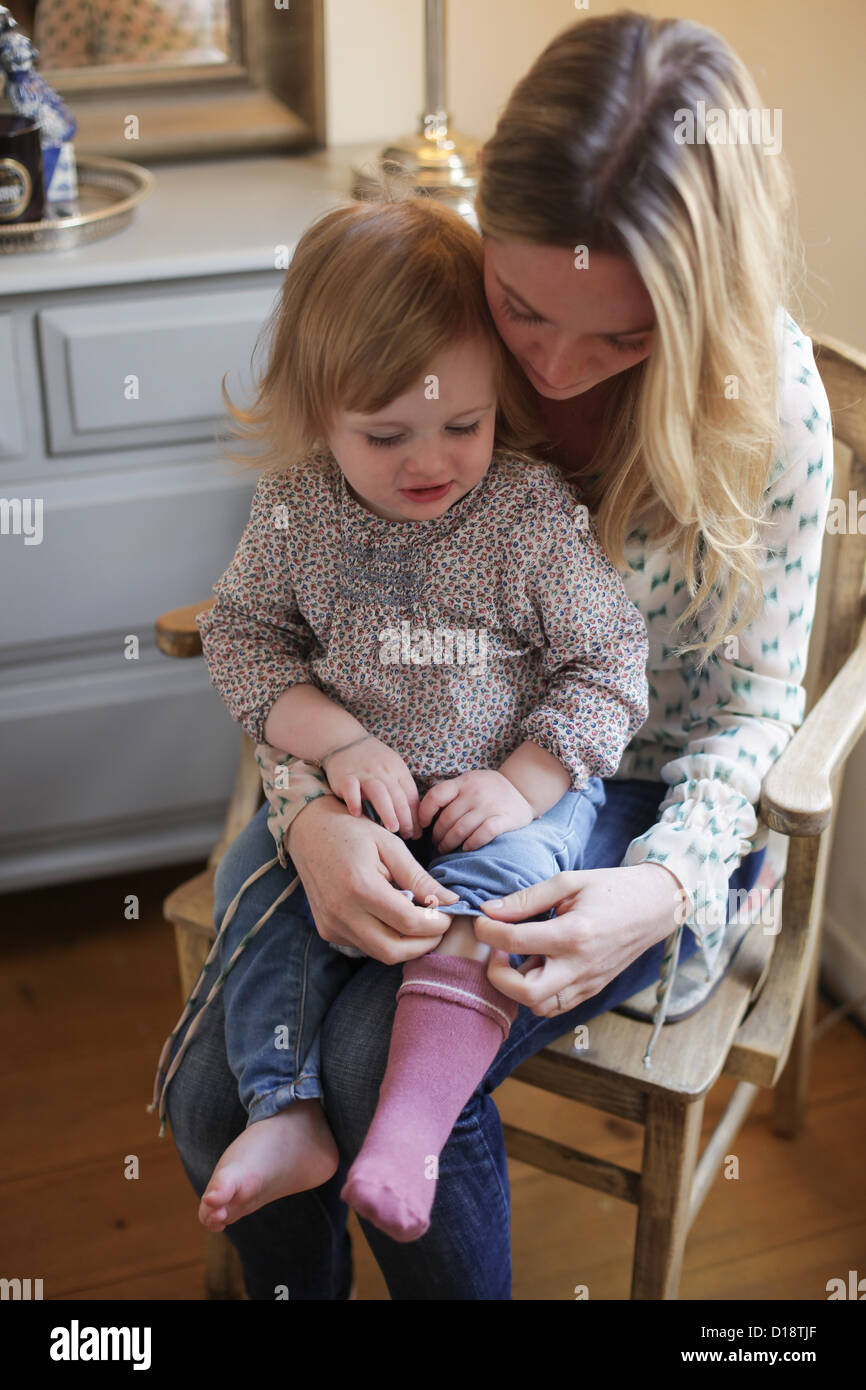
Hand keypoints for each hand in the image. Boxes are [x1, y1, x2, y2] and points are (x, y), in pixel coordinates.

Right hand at [285, 793, 459, 963]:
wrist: (308, 831)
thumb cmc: (352, 831)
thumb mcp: (390, 845)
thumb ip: (419, 877)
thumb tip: (452, 900)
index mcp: (360, 887)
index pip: (408, 922)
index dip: (437, 923)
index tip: (450, 913)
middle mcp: (342, 912)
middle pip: (394, 951)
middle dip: (424, 944)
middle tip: (440, 926)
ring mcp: (331, 925)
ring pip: (379, 953)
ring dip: (406, 944)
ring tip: (421, 922)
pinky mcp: (327, 930)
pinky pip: (365, 946)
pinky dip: (386, 939)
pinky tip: (394, 919)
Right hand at [323, 736, 421, 838]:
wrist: (344, 740)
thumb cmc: (372, 760)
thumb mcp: (392, 768)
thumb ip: (400, 790)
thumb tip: (413, 820)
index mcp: (398, 770)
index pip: (410, 796)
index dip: (415, 816)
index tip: (417, 833)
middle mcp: (383, 772)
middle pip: (398, 796)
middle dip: (405, 818)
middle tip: (407, 835)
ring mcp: (364, 774)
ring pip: (379, 793)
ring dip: (387, 811)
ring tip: (392, 828)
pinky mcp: (345, 776)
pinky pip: (351, 788)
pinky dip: (354, 800)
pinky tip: (357, 814)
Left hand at [418, 769, 535, 852]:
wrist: (523, 789)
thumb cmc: (488, 789)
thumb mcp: (469, 782)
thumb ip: (451, 793)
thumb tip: (425, 814)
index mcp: (463, 782)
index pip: (436, 796)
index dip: (424, 812)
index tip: (423, 824)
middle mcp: (475, 793)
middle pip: (447, 819)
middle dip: (437, 835)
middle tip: (436, 843)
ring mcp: (490, 806)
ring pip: (461, 830)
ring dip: (449, 843)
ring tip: (445, 849)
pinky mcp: (504, 819)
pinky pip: (483, 834)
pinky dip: (471, 843)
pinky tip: (466, 848)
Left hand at [473, 862, 686, 1015]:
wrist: (655, 906)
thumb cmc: (612, 888)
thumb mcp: (568, 881)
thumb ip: (527, 898)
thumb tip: (489, 910)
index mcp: (574, 934)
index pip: (514, 941)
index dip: (487, 930)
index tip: (481, 920)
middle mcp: (581, 966)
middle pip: (525, 993)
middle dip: (497, 974)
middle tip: (495, 950)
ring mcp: (588, 983)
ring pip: (539, 1006)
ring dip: (518, 986)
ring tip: (518, 956)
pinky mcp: (592, 990)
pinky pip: (556, 1005)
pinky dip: (538, 992)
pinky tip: (537, 964)